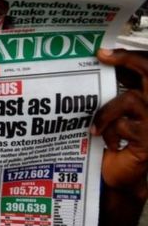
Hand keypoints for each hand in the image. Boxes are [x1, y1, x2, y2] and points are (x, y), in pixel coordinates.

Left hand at [92, 48, 147, 193]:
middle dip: (129, 60)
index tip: (104, 52)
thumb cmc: (115, 140)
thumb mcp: (115, 110)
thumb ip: (116, 88)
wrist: (118, 173)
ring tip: (94, 124)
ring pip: (130, 99)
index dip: (131, 56)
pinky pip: (123, 124)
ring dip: (106, 110)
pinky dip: (108, 129)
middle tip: (104, 56)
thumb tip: (102, 59)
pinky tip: (103, 139)